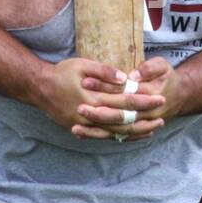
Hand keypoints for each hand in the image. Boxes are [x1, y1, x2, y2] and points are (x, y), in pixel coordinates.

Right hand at [35, 58, 166, 140]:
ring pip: (116, 133)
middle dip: (145, 119)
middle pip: (124, 121)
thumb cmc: (61, 73)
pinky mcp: (82, 129)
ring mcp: (86, 125)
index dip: (144, 100)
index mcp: (94, 98)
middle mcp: (91, 115)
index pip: (125, 100)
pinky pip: (105, 137)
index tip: (160, 98)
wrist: (39, 88)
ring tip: (153, 129)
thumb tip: (125, 79)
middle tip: (162, 117)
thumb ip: (104, 72)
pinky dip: (121, 137)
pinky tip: (132, 136)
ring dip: (136, 132)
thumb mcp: (82, 65)